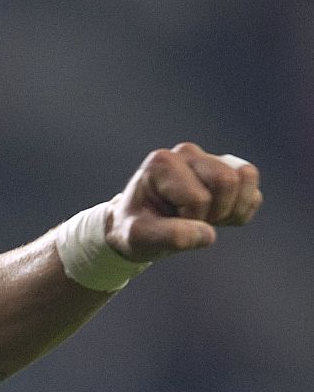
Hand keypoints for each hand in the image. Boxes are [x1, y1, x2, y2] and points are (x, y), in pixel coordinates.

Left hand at [107, 142, 261, 261]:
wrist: (141, 226)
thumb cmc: (136, 229)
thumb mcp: (139, 238)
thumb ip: (169, 236)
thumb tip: (208, 234)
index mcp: (162, 163)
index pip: (198, 198)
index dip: (190, 219)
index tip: (168, 221)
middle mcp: (187, 153)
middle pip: (227, 180)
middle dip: (215, 212)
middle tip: (190, 220)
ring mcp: (210, 159)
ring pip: (247, 177)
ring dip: (232, 209)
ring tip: (205, 217)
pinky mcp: (229, 171)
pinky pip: (254, 193)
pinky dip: (241, 212)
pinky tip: (216, 217)